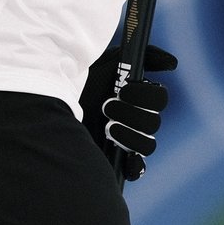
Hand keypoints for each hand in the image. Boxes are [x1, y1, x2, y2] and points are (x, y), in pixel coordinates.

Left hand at [79, 43, 175, 180]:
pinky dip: (135, 165)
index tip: (124, 89)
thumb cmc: (80, 83)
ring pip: (148, 144)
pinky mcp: (116, 159)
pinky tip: (127, 160)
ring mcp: (128, 140)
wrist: (50, 105)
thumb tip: (173, 63)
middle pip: (154, 122)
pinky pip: (137, 168)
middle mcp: (137, 118)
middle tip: (106, 106)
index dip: (146, 95)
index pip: (160, 98)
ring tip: (107, 128)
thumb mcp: (107, 63)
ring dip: (130, 135)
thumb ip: (142, 56)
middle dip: (131, 114)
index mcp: (138, 97)